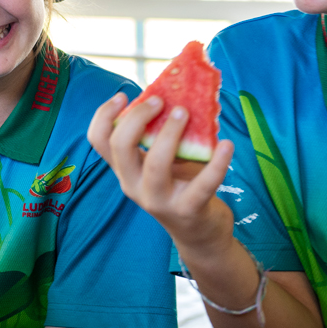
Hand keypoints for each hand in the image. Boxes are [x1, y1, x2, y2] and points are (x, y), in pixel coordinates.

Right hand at [86, 93, 235, 250]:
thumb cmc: (181, 187)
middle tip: (162, 101)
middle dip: (138, 117)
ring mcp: (158, 200)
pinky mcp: (188, 210)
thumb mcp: (163, 162)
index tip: (124, 95)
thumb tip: (174, 93)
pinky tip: (227, 145)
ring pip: (155, 164)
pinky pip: (203, 184)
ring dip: (170, 133)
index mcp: (124, 170)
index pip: (99, 140)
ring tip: (185, 113)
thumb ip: (159, 136)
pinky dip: (217, 162)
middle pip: (120, 146)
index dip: (105, 114)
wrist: (199, 234)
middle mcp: (133, 185)